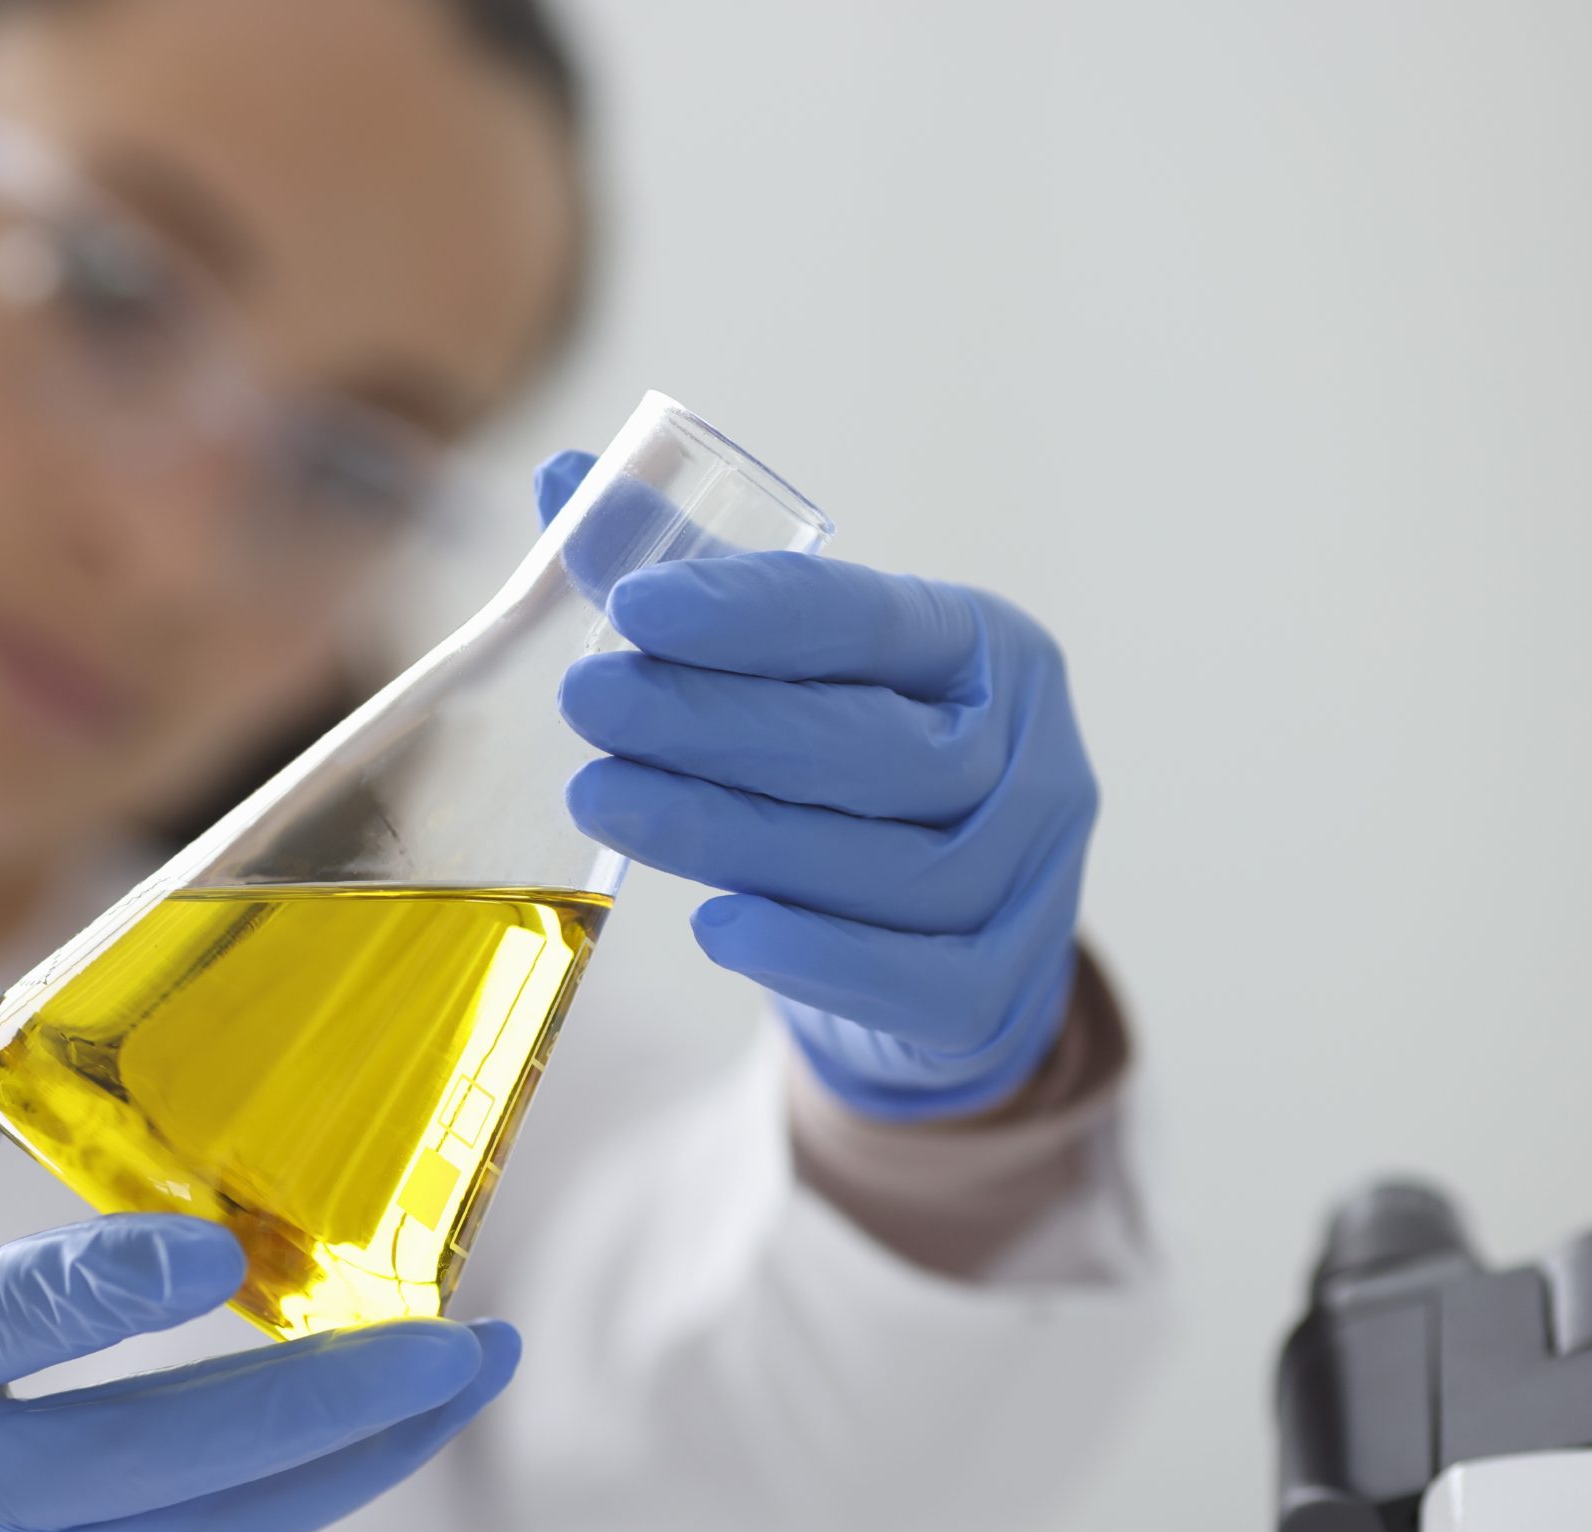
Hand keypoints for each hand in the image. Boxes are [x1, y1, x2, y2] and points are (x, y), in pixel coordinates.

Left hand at [537, 453, 1094, 1122]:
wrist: (939, 943)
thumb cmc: (848, 776)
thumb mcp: (794, 672)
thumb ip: (692, 584)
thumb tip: (564, 481)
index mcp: (981, 649)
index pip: (869, 620)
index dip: (751, 614)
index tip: (632, 607)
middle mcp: (1026, 758)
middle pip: (871, 745)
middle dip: (716, 721)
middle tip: (587, 701)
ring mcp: (1027, 881)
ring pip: (881, 863)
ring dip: (731, 831)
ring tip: (604, 797)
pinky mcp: (998, 989)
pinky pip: (910, 977)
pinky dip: (814, 953)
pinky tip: (716, 925)